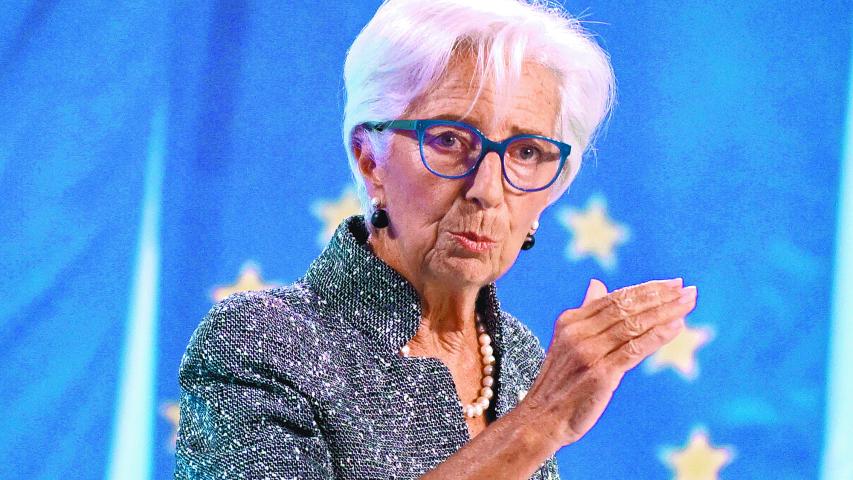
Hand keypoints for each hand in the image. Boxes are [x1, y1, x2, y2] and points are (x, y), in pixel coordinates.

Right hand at [520, 278, 696, 446]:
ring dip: (665, 312)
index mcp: (571, 321)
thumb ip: (585, 312)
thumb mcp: (567, 340)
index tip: (672, 283)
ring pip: (633, 325)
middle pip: (626, 307)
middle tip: (687, 289)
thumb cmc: (561, 382)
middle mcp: (578, 333)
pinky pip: (634, 350)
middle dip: (660, 296)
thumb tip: (597, 284)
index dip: (646, 289)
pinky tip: (676, 327)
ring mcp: (588, 352)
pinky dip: (658, 336)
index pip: (614, 298)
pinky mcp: (600, 373)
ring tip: (688, 303)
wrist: (543, 419)